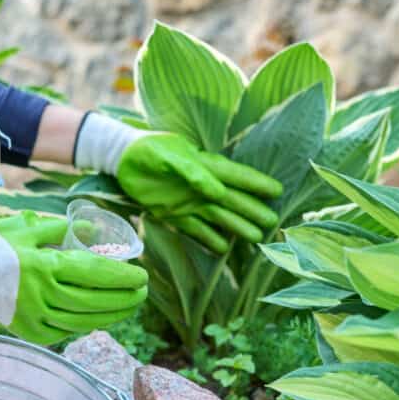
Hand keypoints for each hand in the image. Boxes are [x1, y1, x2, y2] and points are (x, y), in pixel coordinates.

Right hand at [0, 211, 147, 344]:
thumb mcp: (27, 227)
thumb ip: (61, 229)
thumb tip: (91, 230)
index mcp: (46, 267)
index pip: (96, 274)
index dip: (123, 277)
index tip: (142, 276)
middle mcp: (44, 296)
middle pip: (97, 301)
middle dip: (125, 299)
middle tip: (142, 293)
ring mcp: (36, 318)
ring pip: (85, 321)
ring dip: (111, 315)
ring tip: (128, 307)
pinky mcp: (29, 332)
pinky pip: (66, 331)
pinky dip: (86, 325)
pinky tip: (98, 318)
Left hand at [73, 113, 281, 253]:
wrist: (122, 160)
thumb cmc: (147, 150)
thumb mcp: (168, 157)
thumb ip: (192, 172)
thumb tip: (217, 191)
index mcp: (205, 166)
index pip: (237, 176)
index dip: (256, 183)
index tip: (277, 191)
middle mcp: (202, 186)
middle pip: (232, 200)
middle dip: (252, 210)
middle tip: (271, 223)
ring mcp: (189, 202)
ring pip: (218, 217)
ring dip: (236, 227)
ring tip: (255, 238)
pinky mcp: (174, 214)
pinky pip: (196, 229)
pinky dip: (209, 239)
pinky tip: (223, 249)